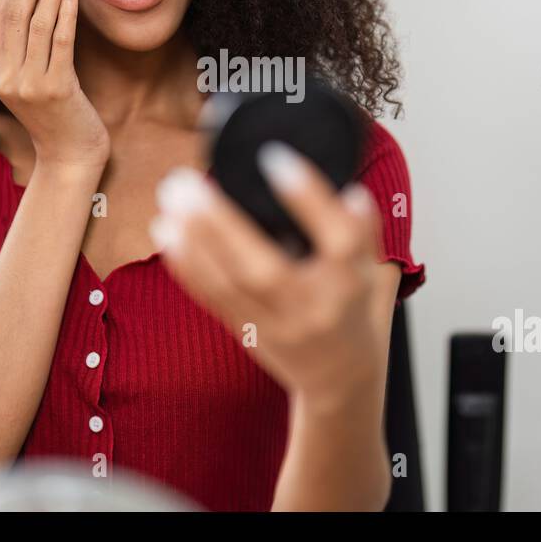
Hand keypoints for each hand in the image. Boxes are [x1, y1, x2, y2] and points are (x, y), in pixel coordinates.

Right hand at [0, 0, 108, 169]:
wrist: (70, 155)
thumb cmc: (56, 112)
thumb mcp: (30, 77)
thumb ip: (25, 45)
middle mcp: (2, 77)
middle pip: (12, 13)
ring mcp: (26, 85)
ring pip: (36, 23)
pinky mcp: (54, 90)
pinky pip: (60, 40)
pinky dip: (65, 10)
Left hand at [149, 142, 388, 404]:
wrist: (344, 383)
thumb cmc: (356, 312)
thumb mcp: (374, 269)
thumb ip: (361, 229)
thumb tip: (345, 184)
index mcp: (353, 284)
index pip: (338, 238)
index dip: (309, 197)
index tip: (274, 158)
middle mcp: (314, 308)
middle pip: (263, 268)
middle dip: (221, 223)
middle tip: (188, 180)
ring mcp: (278, 325)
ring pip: (229, 284)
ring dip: (194, 239)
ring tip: (171, 196)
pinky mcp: (250, 333)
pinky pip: (213, 298)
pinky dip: (187, 265)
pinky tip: (166, 231)